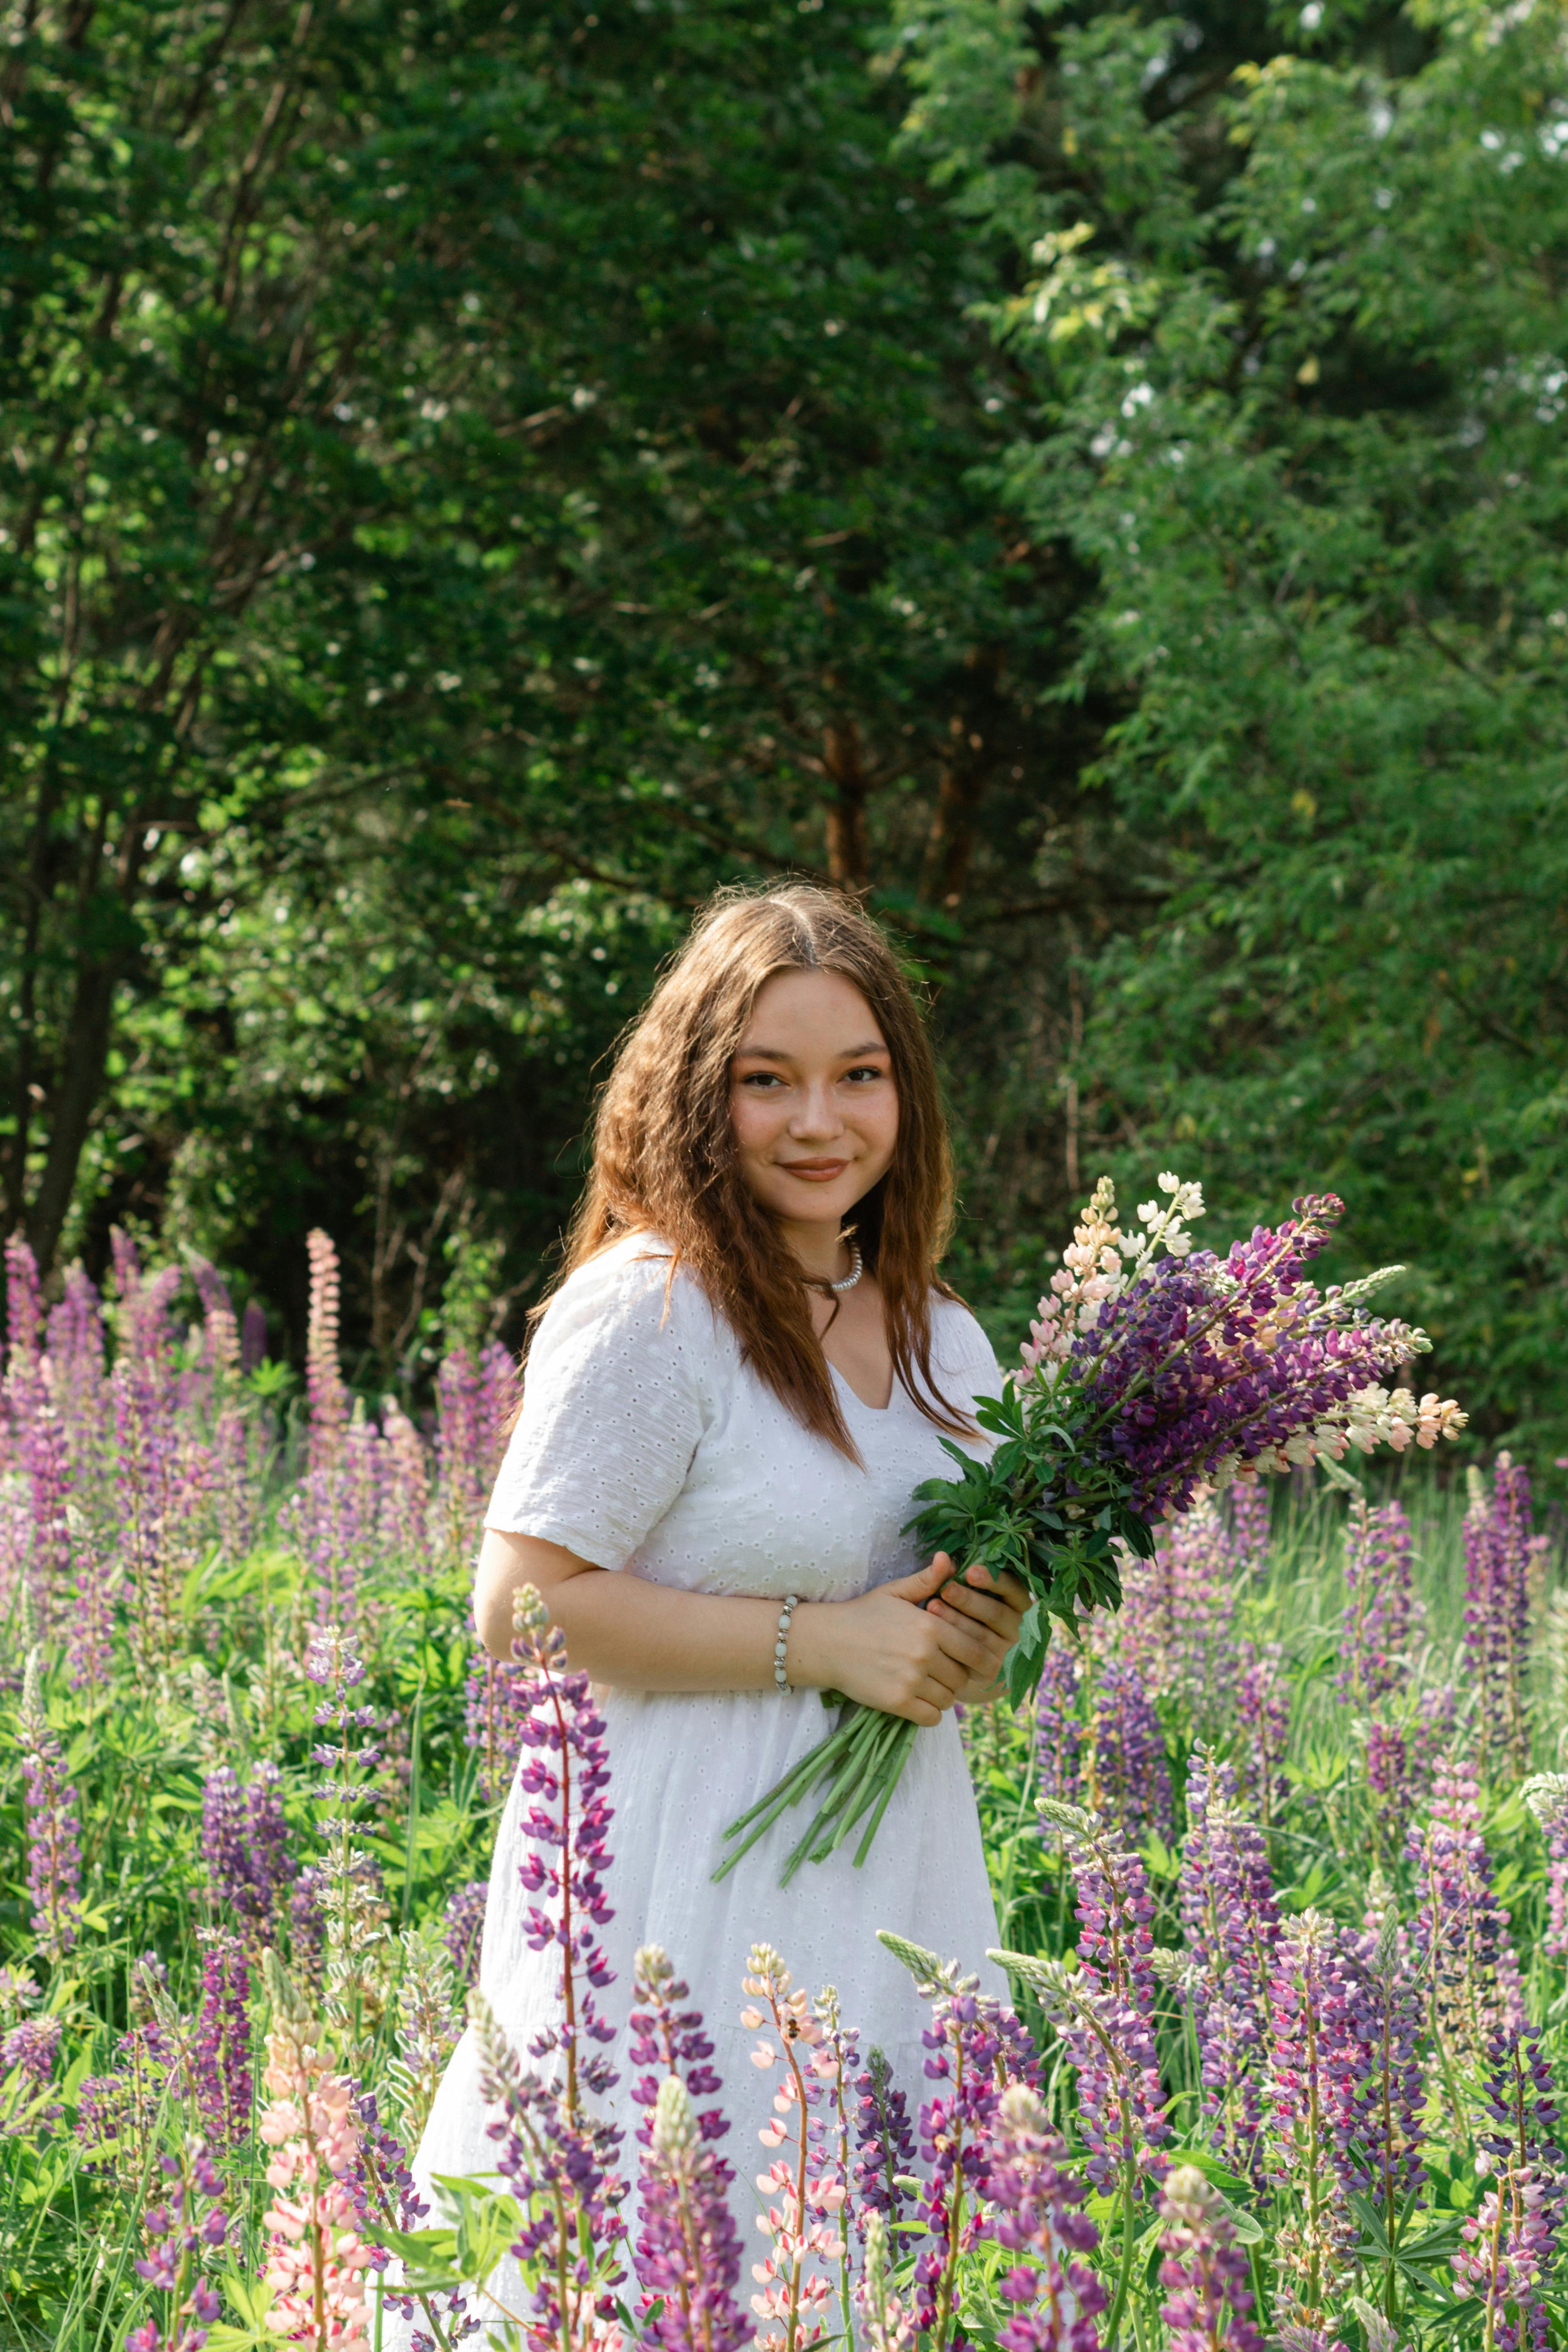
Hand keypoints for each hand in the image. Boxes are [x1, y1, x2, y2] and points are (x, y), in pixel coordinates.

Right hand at [789, 1553, 1027, 1725]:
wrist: (826, 1642)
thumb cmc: (863, 1614)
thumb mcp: (895, 1592)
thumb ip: (927, 1580)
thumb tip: (948, 1559)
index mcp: (930, 1626)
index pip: (975, 1650)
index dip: (975, 1657)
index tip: (967, 1659)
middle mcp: (924, 1654)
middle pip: (963, 1676)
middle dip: (957, 1675)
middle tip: (944, 1671)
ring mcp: (911, 1680)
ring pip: (949, 1698)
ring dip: (943, 1694)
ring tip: (929, 1685)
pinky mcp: (897, 1702)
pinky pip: (932, 1717)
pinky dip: (929, 1713)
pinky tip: (919, 1701)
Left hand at [925, 1557, 1029, 1702]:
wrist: (953, 1659)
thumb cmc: (956, 1614)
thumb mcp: (955, 1593)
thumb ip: (949, 1577)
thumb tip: (941, 1557)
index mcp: (1015, 1602)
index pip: (1012, 1589)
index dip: (993, 1580)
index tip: (969, 1571)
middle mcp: (1018, 1627)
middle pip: (997, 1613)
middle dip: (970, 1600)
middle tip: (946, 1589)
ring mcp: (1006, 1651)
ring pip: (984, 1636)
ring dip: (958, 1621)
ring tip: (933, 1606)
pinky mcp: (993, 1671)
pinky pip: (976, 1659)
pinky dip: (955, 1646)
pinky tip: (936, 1637)